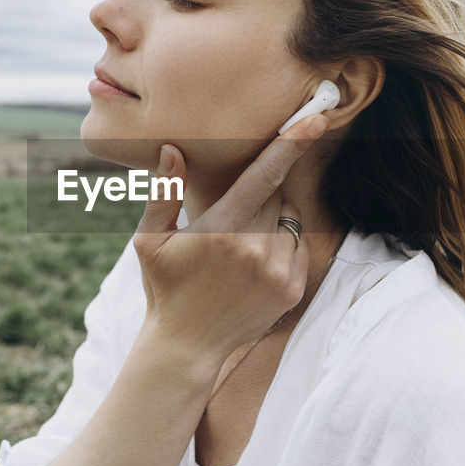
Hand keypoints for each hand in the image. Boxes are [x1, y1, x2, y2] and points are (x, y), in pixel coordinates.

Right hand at [132, 114, 330, 366]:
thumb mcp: (150, 240)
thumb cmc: (164, 287)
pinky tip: (253, 264)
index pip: (261, 177)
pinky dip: (281, 243)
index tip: (315, 118)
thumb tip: (171, 149)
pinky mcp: (292, 289)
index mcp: (219, 231)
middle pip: (273, 195)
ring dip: (270, 219)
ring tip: (238, 246)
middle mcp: (253, 250)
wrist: (188, 347)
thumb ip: (163, 192)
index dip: (289, 144)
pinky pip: (297, 245)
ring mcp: (277, 272)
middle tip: (230, 220)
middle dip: (257, 195)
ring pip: (287, 219)